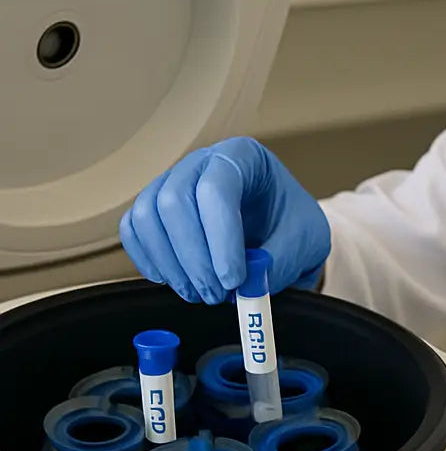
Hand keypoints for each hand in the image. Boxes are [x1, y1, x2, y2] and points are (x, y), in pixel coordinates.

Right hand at [119, 137, 329, 303]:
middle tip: (215, 294)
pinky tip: (174, 281)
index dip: (220, 238)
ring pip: (148, 215)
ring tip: (201, 293)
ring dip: (171, 264)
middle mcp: (203, 162)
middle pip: (174, 201)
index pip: (218, 189)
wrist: (282, 226)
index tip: (233, 279)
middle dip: (193, 257)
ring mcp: (174, 180)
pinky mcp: (155, 206)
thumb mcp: (307, 240)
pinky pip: (134, 229)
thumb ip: (280, 260)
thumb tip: (249, 283)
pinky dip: (149, 260)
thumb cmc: (293, 222)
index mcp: (244, 155)